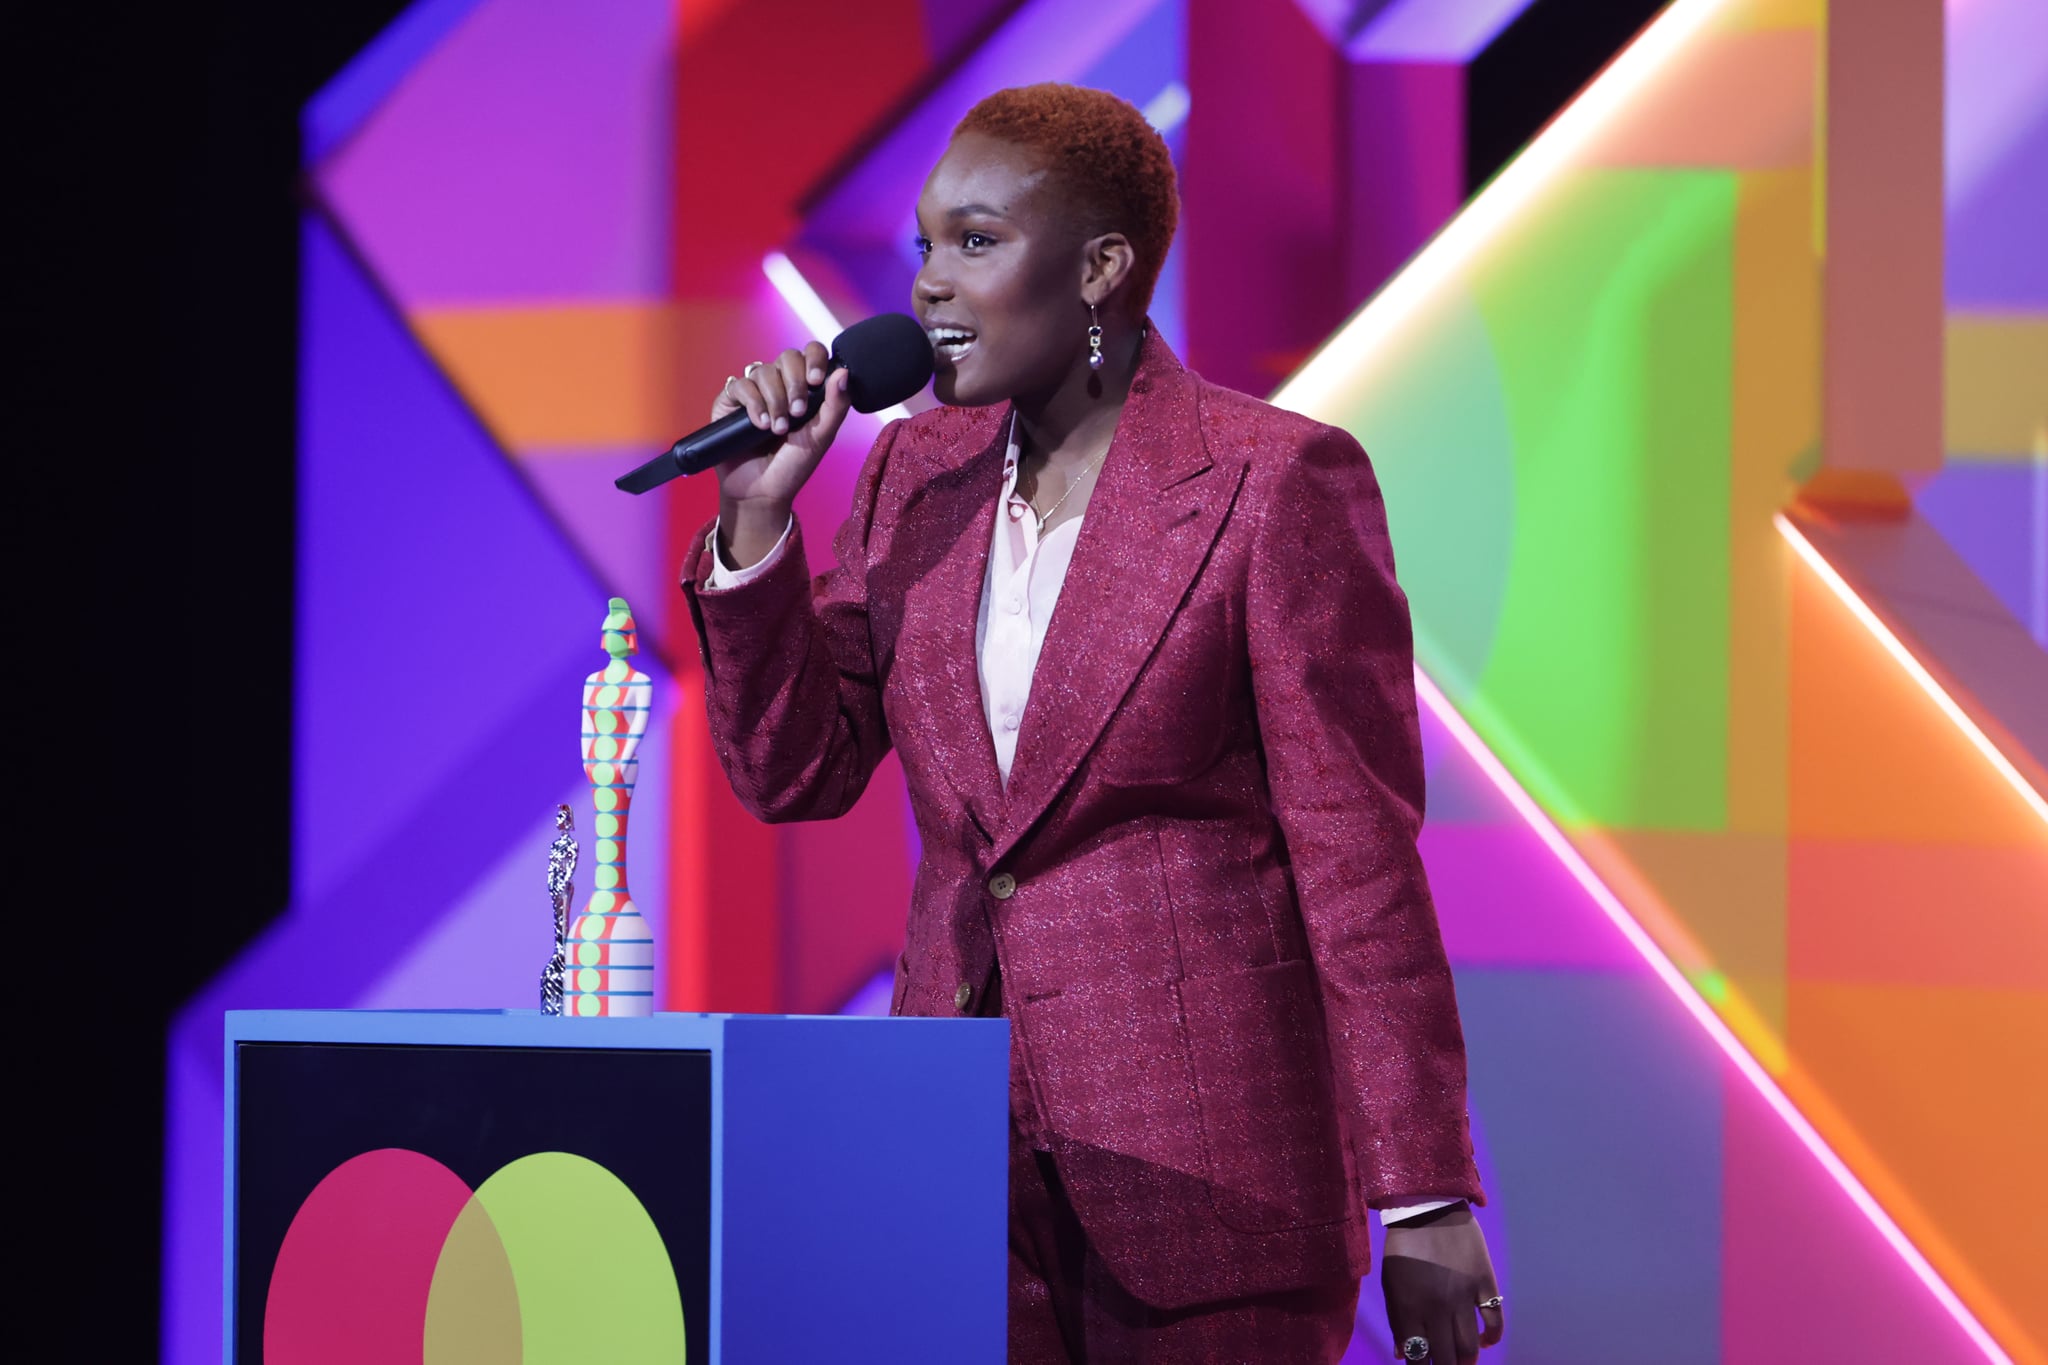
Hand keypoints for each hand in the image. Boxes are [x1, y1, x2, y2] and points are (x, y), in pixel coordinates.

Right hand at [711, 341, 851, 567]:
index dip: (814, 358)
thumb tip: (844, 372)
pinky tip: (760, 425)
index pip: (811, 354)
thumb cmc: (793, 466)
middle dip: (794, 383)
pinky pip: (740, 385)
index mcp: (805, 388)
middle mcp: (779, 385)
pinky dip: (753, 403)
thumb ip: (835, 405)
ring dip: (774, 399)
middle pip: (787, 357)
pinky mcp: (729, 402)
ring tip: (777, 428)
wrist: (762, 491)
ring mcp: (754, 392)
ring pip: (763, 371)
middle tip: (797, 412)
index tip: (816, 380)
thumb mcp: (821, 437)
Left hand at [1381, 1205, 1502, 1363]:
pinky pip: (1495, 1322)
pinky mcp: (1485, 1283)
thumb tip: (1403, 1355)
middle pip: (1447, 1358)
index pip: (1418, 1357)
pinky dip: (1492, 1338)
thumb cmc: (1403, 1246)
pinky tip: (1485, 1341)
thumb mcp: (1391, 1283)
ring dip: (1467, 1361)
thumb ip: (1398, 1322)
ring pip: (1471, 1348)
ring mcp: (1463, 1296)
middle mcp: (1436, 1307)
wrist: (1427, 1205)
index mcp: (1408, 1308)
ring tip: (1463, 1361)